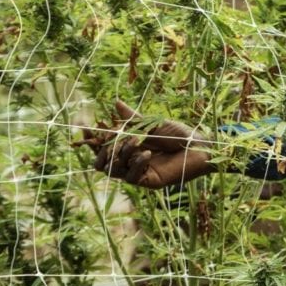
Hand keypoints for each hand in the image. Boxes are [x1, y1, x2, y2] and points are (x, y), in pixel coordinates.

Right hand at [81, 100, 217, 188]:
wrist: (201, 146)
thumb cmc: (180, 134)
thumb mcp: (153, 123)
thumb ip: (132, 118)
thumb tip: (115, 102)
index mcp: (131, 147)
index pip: (105, 147)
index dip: (93, 139)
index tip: (85, 127)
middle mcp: (132, 161)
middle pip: (103, 163)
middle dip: (103, 150)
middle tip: (112, 139)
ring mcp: (140, 173)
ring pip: (115, 170)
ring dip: (122, 154)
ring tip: (136, 141)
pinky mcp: (150, 182)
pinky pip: (132, 177)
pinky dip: (136, 164)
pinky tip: (146, 154)